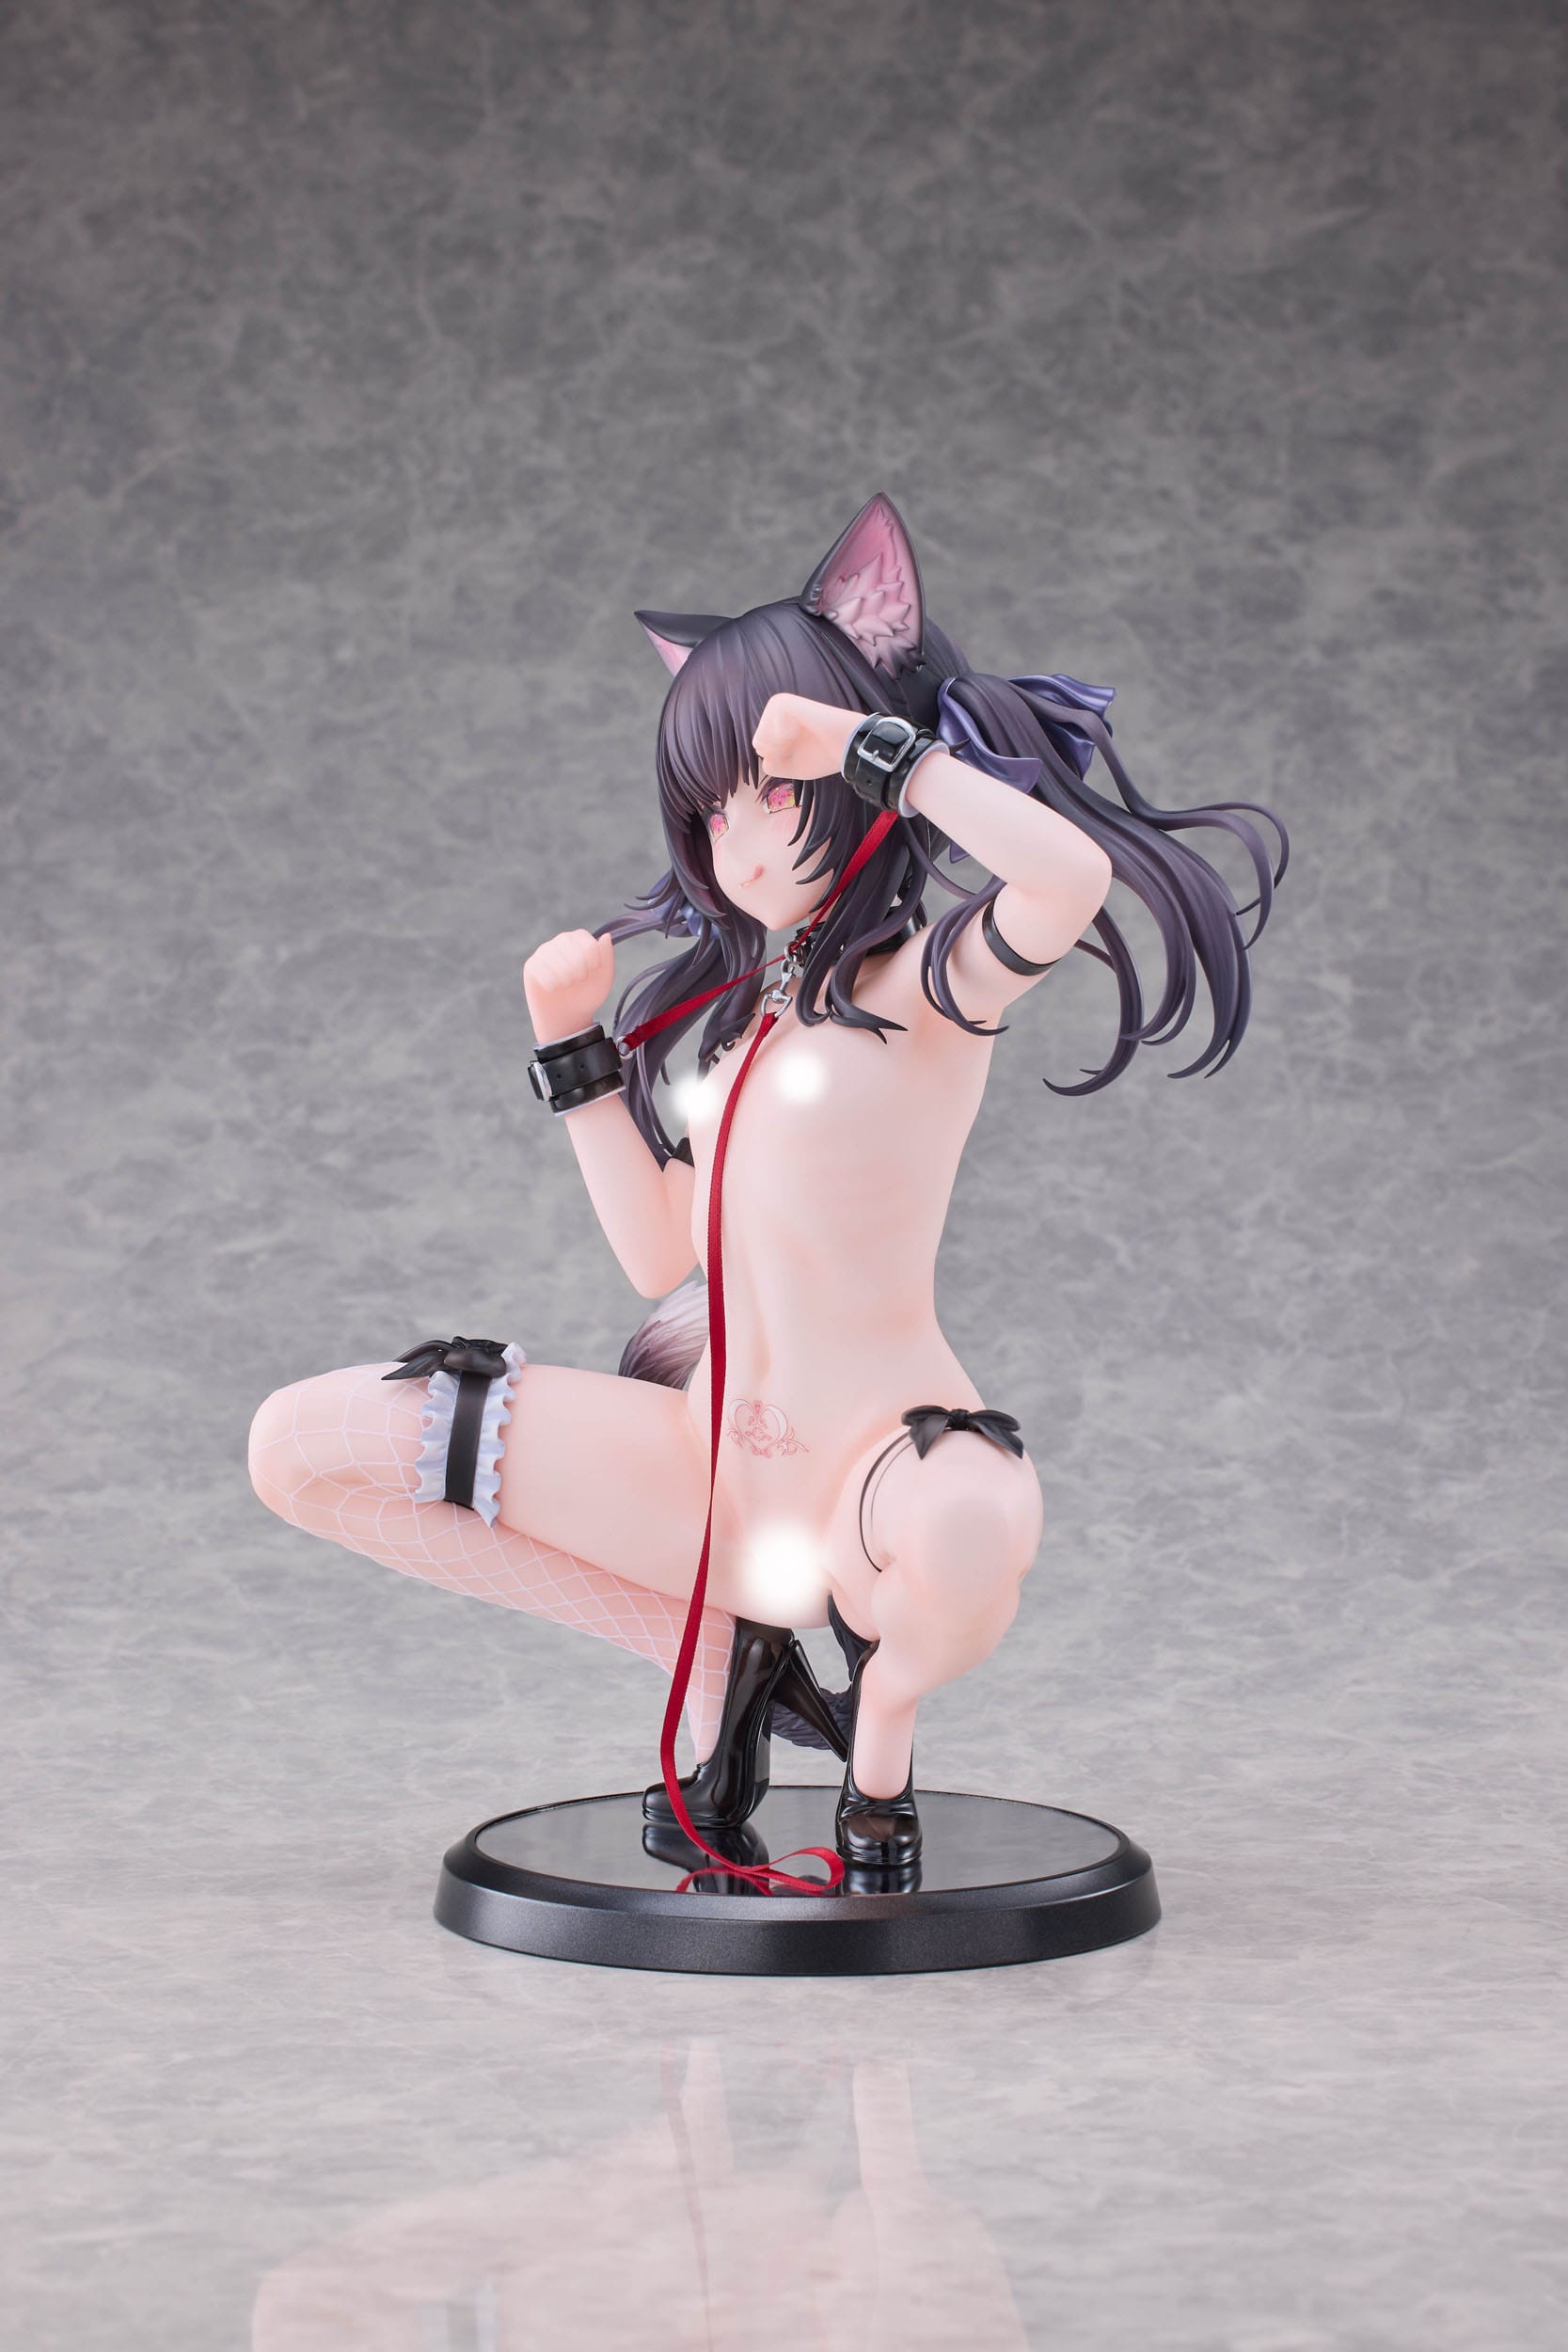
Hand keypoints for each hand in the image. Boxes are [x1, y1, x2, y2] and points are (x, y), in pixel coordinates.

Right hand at [523, 928, 615, 1044]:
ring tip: (567, 985)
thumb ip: (607, 956)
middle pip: (570, 946)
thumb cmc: (586, 995)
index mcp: (580, 940)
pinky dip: (551, 983)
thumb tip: (606, 936)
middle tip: (578, 981)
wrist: (567, 1017)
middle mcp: (561, 941)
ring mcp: (544, 952)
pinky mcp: (531, 965)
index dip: (593, 961)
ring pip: (555, 957)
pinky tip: (553, 989)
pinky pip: (540, 969)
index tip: (591, 972)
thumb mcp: (603, 978)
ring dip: (565, 977)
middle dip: (579, 969)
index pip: (588, 943)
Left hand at [751, 692, 861, 781]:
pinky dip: (786, 738)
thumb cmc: (822, 755)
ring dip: (781, 747)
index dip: (780, 760)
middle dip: (779, 754)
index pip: (762, 751)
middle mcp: (774, 711)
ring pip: (760, 741)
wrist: (846, 745)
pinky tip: (801, 728)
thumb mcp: (791, 766)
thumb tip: (760, 747)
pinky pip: (771, 734)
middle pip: (758, 745)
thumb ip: (771, 761)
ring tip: (800, 737)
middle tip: (801, 745)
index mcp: (777, 724)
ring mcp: (778, 705)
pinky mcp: (782, 702)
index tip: (801, 750)